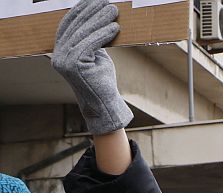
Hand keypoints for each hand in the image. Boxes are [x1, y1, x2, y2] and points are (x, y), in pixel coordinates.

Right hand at [51, 0, 132, 135]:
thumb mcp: (94, 55)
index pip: (68, 24)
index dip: (80, 10)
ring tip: (114, 11)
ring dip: (100, 19)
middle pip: (75, 26)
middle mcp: (58, 55)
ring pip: (83, 33)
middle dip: (92, 12)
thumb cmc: (101, 79)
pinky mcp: (74, 65)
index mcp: (59, 50)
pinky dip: (104, 34)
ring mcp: (64, 60)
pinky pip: (91, 44)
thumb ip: (91, 39)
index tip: (94, 0)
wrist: (103, 103)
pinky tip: (115, 27)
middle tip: (107, 2)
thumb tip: (98, 17)